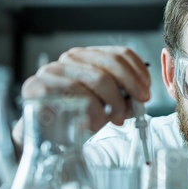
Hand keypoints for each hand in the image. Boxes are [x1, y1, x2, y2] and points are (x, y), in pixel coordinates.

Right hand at [12, 46, 150, 146]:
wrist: (47, 135)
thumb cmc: (79, 117)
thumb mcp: (107, 104)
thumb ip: (124, 97)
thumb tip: (141, 97)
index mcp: (89, 57)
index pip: (120, 53)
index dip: (138, 71)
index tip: (147, 90)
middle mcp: (71, 58)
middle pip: (112, 63)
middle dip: (131, 85)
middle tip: (140, 103)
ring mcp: (54, 69)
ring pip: (98, 78)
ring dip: (114, 102)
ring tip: (116, 119)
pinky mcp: (40, 85)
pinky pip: (78, 94)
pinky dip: (93, 110)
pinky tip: (95, 122)